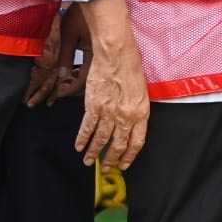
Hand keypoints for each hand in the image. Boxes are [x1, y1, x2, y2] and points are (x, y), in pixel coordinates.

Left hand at [26, 6, 89, 105]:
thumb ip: (66, 58)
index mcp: (94, 56)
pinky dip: (78, 73)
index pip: (80, 81)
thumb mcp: (69, 36)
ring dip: (71, 84)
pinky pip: (88, 66)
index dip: (66, 91)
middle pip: (83, 81)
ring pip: (86, 75)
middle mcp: (98, 58)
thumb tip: (61, 77)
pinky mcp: (98, 48)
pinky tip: (70, 76)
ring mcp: (99, 54)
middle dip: (66, 92)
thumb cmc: (82, 14)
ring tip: (56, 92)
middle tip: (49, 100)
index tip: (55, 96)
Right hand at [76, 32, 149, 168]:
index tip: (124, 163)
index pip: (137, 142)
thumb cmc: (131, 67)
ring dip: (94, 153)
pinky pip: (87, 128)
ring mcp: (109, 113)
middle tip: (107, 167)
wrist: (116, 54)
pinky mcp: (93, 106)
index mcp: (141, 112)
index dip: (129, 156)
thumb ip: (137, 109)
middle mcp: (125, 116)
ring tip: (90, 162)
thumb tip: (132, 123)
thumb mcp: (142, 91)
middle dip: (112, 159)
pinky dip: (82, 139)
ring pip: (101, 140)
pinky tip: (79, 146)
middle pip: (118, 145)